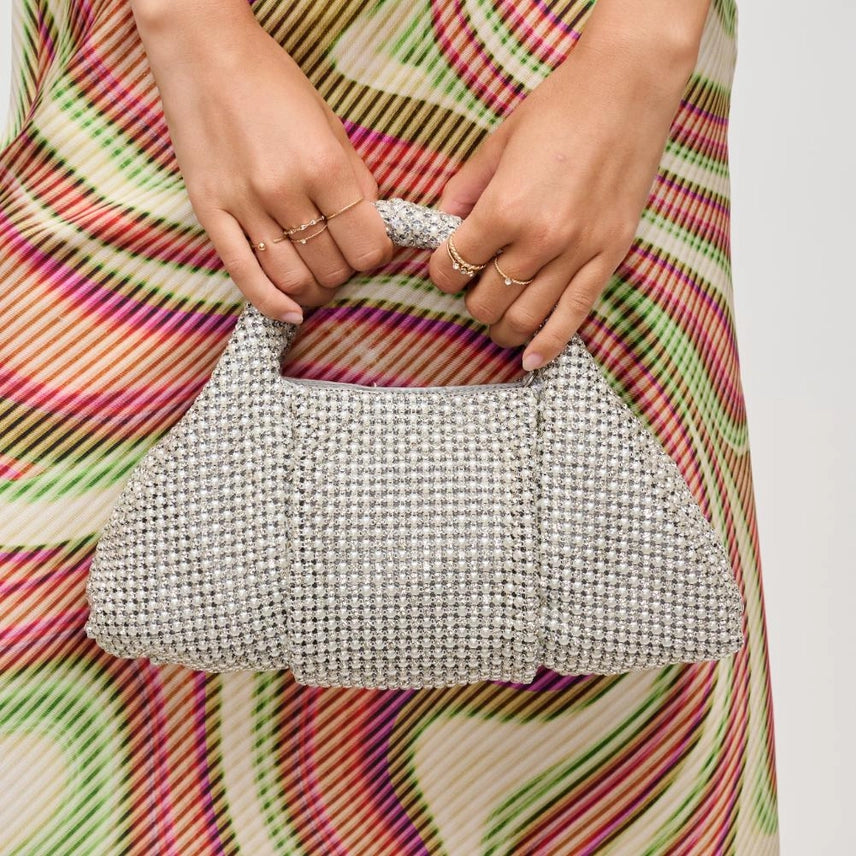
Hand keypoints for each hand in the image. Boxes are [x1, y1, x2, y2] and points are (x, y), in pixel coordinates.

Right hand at [132, 1, 393, 323]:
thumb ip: (357, 181)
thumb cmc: (274, 83)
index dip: (377, 255)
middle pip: (332, 269)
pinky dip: (273, 304)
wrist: (203, 50)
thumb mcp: (332, 125)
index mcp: (324, 167)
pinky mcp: (210, 214)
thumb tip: (374, 226)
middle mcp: (285, 193)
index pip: (368, 247)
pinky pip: (245, 277)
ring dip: (316, 290)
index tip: (372, 248)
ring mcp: (244, 207)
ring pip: (293, 281)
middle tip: (343, 256)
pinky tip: (292, 312)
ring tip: (320, 277)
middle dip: (347, 271)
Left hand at [427, 19, 703, 369]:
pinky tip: (532, 360)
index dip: (441, 272)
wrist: (628, 88)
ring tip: (496, 321)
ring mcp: (578, 253)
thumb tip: (442, 223)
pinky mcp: (609, 258)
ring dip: (501, 328)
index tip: (445, 266)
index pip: (454, 267)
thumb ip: (465, 190)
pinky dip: (549, 344)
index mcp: (504, 209)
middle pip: (486, 303)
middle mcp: (539, 240)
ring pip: (525, 320)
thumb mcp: (497, 142)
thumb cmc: (561, 107)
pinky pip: (574, 316)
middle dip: (470, 300)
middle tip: (473, 286)